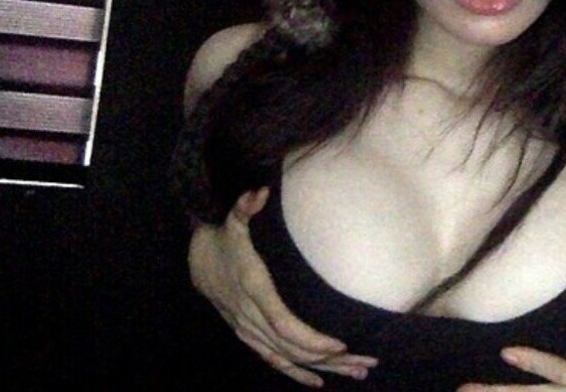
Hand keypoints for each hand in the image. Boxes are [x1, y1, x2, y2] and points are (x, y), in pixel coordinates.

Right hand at [189, 188, 377, 386]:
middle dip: (330, 358)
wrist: (199, 260)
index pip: (284, 323)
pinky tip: (319, 382)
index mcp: (255, 290)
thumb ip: (246, 206)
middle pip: (292, 348)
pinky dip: (296, 374)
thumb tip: (260, 192)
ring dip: (323, 368)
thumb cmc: (227, 239)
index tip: (340, 344)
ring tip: (356, 373)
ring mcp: (250, 330)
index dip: (310, 339)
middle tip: (366, 362)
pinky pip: (273, 361)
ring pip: (287, 359)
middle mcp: (251, 317)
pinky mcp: (249, 336)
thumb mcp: (234, 220)